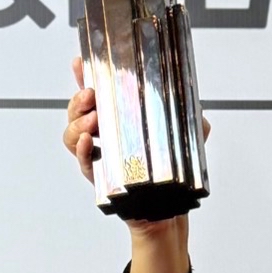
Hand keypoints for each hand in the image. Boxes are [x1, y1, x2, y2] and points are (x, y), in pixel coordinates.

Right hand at [62, 55, 211, 187]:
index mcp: (120, 118)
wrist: (166, 209)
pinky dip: (81, 149)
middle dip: (78, 98)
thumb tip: (198, 107)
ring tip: (93, 120)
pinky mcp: (98, 174)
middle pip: (78, 109)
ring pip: (73, 133)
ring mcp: (99, 153)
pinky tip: (89, 141)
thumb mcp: (186, 139)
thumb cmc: (171, 172)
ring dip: (78, 122)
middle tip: (90, 95)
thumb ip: (194, 121)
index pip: (99, 92)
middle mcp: (105, 133)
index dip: (84, 76)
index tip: (80, 63)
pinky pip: (82, 159)